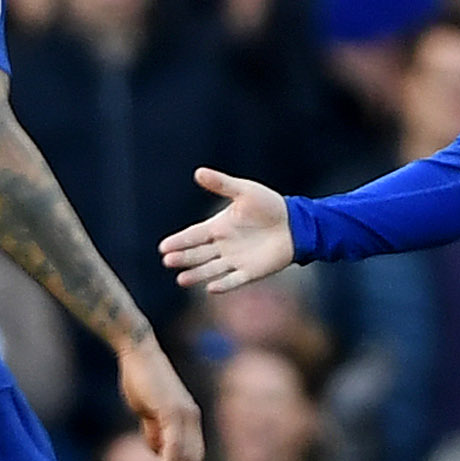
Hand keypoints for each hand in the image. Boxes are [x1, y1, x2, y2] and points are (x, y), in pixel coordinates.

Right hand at [115, 336, 203, 460]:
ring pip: (186, 458)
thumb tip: (157, 451)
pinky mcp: (172, 411)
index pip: (193, 457)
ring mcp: (185, 415)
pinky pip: (175, 446)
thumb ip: (155, 430)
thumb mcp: (149, 411)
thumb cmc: (140, 379)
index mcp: (188, 420)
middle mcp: (192, 419)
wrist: (137, 353)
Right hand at [161, 168, 295, 293]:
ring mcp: (236, 260)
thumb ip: (221, 184)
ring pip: (211, 269)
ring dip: (196, 274)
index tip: (163, 247)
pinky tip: (211, 288)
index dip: (179, 241)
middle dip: (183, 258)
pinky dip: (223, 285)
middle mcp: (223, 245)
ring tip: (181, 279)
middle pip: (198, 254)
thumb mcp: (244, 191)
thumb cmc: (269, 205)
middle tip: (168, 261)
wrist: (296, 223)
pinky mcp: (251, 272)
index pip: (193, 235)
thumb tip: (198, 172)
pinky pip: (234, 280)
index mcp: (219, 226)